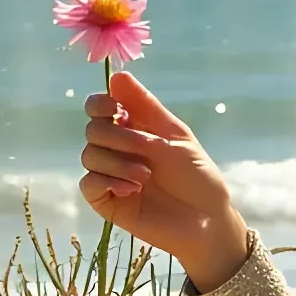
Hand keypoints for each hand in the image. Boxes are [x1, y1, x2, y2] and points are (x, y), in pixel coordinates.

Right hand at [79, 73, 252, 289]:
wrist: (206, 220)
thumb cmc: (197, 176)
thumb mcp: (176, 136)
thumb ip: (146, 106)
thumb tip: (118, 75)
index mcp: (133, 128)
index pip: (99, 107)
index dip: (100, 104)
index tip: (116, 109)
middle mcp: (117, 149)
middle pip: (92, 130)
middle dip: (116, 137)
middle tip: (145, 150)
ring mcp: (110, 175)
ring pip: (89, 156)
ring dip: (117, 162)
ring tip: (146, 176)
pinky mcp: (106, 201)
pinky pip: (88, 184)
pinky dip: (107, 182)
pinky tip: (132, 190)